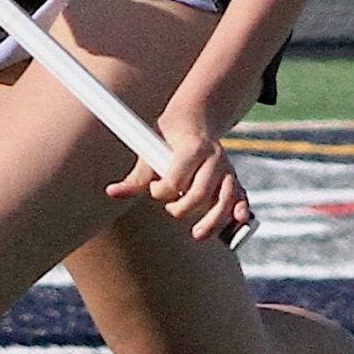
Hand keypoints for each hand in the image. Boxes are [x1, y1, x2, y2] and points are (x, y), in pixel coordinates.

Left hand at [105, 97, 253, 242]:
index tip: (154, 189)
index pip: (176, 180)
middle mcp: (214, 158)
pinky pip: (241, 197)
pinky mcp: (234, 179)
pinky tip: (237, 222)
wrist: (195, 118)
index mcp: (193, 148)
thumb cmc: (168, 136)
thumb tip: (112, 193)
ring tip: (198, 234)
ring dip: (213, 220)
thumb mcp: (149, 149)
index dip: (160, 191)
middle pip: (201, 193)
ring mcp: (227, 169)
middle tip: (171, 208)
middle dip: (182, 208)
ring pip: (226, 199)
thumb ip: (135, 177)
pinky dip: (241, 211)